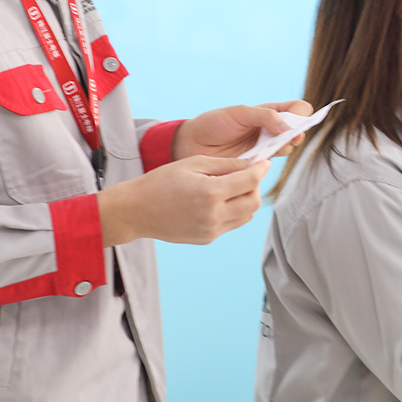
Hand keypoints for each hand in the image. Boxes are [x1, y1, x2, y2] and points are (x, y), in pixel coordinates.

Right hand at [97, 155, 267, 245]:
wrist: (136, 211)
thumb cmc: (161, 181)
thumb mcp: (193, 163)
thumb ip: (225, 164)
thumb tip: (251, 164)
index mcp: (211, 192)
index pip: (250, 180)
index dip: (261, 169)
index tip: (264, 163)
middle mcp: (214, 214)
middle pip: (254, 200)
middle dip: (255, 185)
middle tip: (246, 175)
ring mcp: (211, 230)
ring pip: (247, 215)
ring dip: (246, 200)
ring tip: (232, 188)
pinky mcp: (207, 238)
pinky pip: (232, 224)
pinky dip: (234, 211)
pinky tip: (219, 201)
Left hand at [173, 101, 313, 160]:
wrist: (190, 145)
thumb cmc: (213, 124)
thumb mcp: (239, 113)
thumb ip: (265, 116)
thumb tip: (289, 128)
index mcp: (268, 112)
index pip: (297, 109)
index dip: (302, 113)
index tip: (299, 118)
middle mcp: (270, 130)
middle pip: (297, 130)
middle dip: (298, 132)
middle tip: (290, 136)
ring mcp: (264, 148)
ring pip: (288, 147)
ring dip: (286, 146)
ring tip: (276, 145)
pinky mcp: (255, 165)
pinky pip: (272, 163)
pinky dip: (271, 160)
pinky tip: (263, 158)